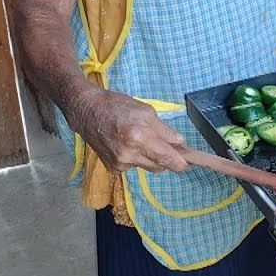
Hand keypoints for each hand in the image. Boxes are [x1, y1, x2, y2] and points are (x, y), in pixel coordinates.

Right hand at [69, 89, 190, 173]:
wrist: (87, 112)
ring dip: (151, 157)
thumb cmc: (118, 106)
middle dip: (167, 158)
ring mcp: (120, 163)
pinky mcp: (112, 168)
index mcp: (140, 138)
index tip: (188, 162)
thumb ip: (164, 130)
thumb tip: (179, 142)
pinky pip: (134, 167)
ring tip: (142, 141)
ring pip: (148, 167)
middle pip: (160, 166)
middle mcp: (130, 154)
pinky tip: (128, 145)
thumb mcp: (146, 111)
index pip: (168, 159)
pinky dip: (137, 158)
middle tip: (168, 147)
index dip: (181, 163)